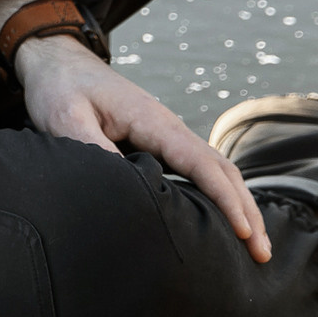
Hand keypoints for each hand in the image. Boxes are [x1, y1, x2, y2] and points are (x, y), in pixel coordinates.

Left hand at [15, 34, 271, 262]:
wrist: (56, 61)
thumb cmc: (59, 88)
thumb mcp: (65, 118)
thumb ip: (93, 149)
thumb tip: (125, 186)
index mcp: (153, 121)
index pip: (203, 164)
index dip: (226, 200)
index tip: (244, 233)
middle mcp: (169, 127)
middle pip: (222, 170)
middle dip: (247, 211)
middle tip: (261, 254)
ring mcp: (167, 135)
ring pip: (216, 170)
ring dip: (239, 205)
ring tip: (254, 246)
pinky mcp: (159, 142)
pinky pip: (199, 170)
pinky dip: (220, 194)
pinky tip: (224, 220)